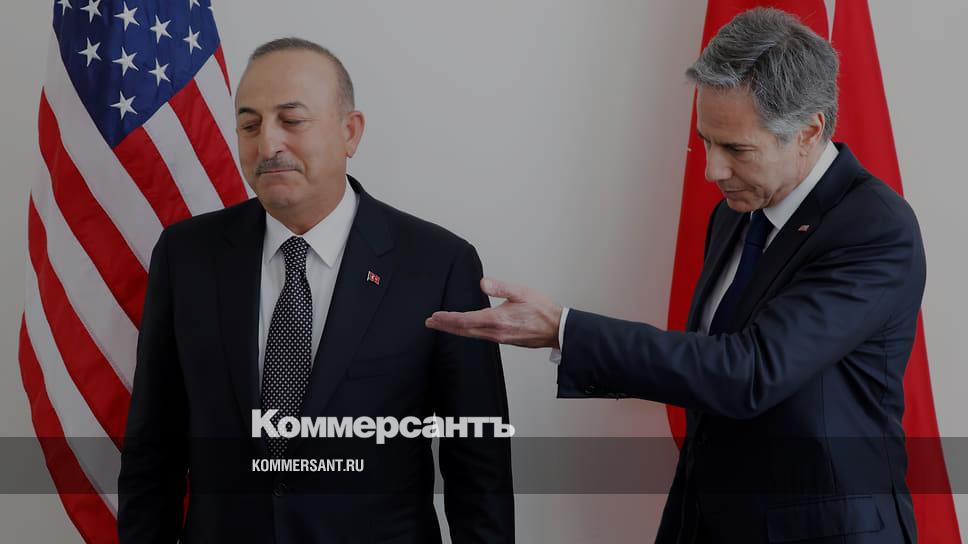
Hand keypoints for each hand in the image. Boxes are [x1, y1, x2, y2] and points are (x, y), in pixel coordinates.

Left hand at [425, 277, 562, 348]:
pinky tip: (465, 329)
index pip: (466, 320)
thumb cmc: (542, 310)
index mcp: (498, 320)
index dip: (448, 319)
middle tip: (430, 323)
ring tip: (442, 325)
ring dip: (455, 330)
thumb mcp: (522, 292)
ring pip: (471, 335)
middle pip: (464, 331)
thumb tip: (482, 283)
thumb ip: (501, 287)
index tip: (435, 316)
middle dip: (445, 326)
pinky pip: (480, 337)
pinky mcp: (504, 340)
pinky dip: (467, 332)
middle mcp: (496, 332)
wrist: (556, 329)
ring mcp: (500, 338)